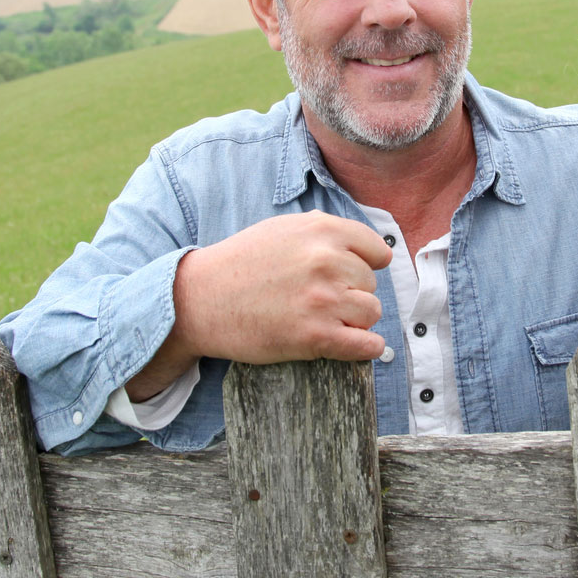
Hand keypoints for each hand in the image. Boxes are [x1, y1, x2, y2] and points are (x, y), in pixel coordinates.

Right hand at [169, 211, 391, 366]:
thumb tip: (369, 250)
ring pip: (371, 313)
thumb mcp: (283, 229)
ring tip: (327, 320)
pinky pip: (366, 345)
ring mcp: (322, 299)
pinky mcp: (315, 336)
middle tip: (319, 300)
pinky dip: (367, 348)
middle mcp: (326, 260)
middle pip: (371, 284)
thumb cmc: (240, 264)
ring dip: (355, 320)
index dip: (366, 264)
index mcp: (321, 230)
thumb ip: (324, 234)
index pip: (377, 250)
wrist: (200, 300)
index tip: (350, 276)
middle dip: (352, 293)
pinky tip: (356, 345)